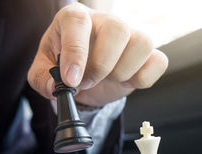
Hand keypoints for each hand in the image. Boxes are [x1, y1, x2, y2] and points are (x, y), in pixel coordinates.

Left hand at [28, 2, 167, 106]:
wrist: (84, 76)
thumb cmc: (64, 67)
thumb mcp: (43, 74)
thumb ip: (43, 80)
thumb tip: (56, 87)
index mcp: (75, 18)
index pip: (78, 22)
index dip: (76, 52)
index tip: (71, 80)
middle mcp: (105, 22)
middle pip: (117, 29)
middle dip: (102, 65)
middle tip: (87, 82)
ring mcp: (130, 35)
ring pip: (142, 42)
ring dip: (123, 71)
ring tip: (109, 80)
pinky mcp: (147, 54)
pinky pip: (159, 61)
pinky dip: (144, 78)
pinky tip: (128, 82)